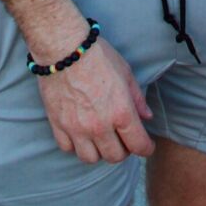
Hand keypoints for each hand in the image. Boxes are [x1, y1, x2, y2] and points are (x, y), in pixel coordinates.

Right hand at [38, 38, 154, 163]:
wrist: (64, 47)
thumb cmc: (97, 55)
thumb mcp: (125, 72)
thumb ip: (137, 98)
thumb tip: (146, 116)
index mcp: (121, 112)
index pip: (138, 145)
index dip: (146, 147)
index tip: (147, 145)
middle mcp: (99, 126)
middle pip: (114, 157)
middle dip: (123, 150)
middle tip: (123, 139)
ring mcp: (77, 128)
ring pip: (90, 158)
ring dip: (99, 151)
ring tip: (101, 138)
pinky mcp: (58, 125)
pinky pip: (68, 148)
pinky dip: (76, 145)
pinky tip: (81, 133)